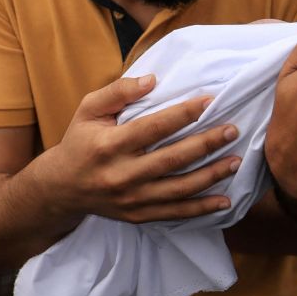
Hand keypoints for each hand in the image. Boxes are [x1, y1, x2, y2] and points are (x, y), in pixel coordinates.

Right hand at [31, 74, 241, 222]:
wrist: (60, 189)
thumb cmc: (80, 142)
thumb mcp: (88, 110)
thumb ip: (119, 91)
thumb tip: (152, 79)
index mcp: (109, 145)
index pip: (154, 127)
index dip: (184, 114)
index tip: (210, 101)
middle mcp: (122, 175)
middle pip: (173, 159)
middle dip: (207, 143)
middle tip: (233, 130)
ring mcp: (132, 199)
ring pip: (179, 189)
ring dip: (212, 175)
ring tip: (236, 160)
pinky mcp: (138, 216)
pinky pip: (175, 214)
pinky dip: (202, 209)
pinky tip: (224, 199)